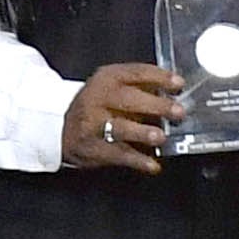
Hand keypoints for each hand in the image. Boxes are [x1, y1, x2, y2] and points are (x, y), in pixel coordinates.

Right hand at [58, 62, 194, 174]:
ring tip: (160, 137)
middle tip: (177, 112)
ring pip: (119, 128)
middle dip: (155, 105)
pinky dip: (137, 161)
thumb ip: (140, 86)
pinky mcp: (93, 148)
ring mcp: (93, 125)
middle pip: (128, 100)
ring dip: (141, 133)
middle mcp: (98, 98)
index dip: (158, 77)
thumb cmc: (97, 105)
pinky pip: (118, 155)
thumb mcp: (111, 86)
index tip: (178, 84)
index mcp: (106, 78)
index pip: (135, 73)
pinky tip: (153, 165)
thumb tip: (176, 92)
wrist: (60, 127)